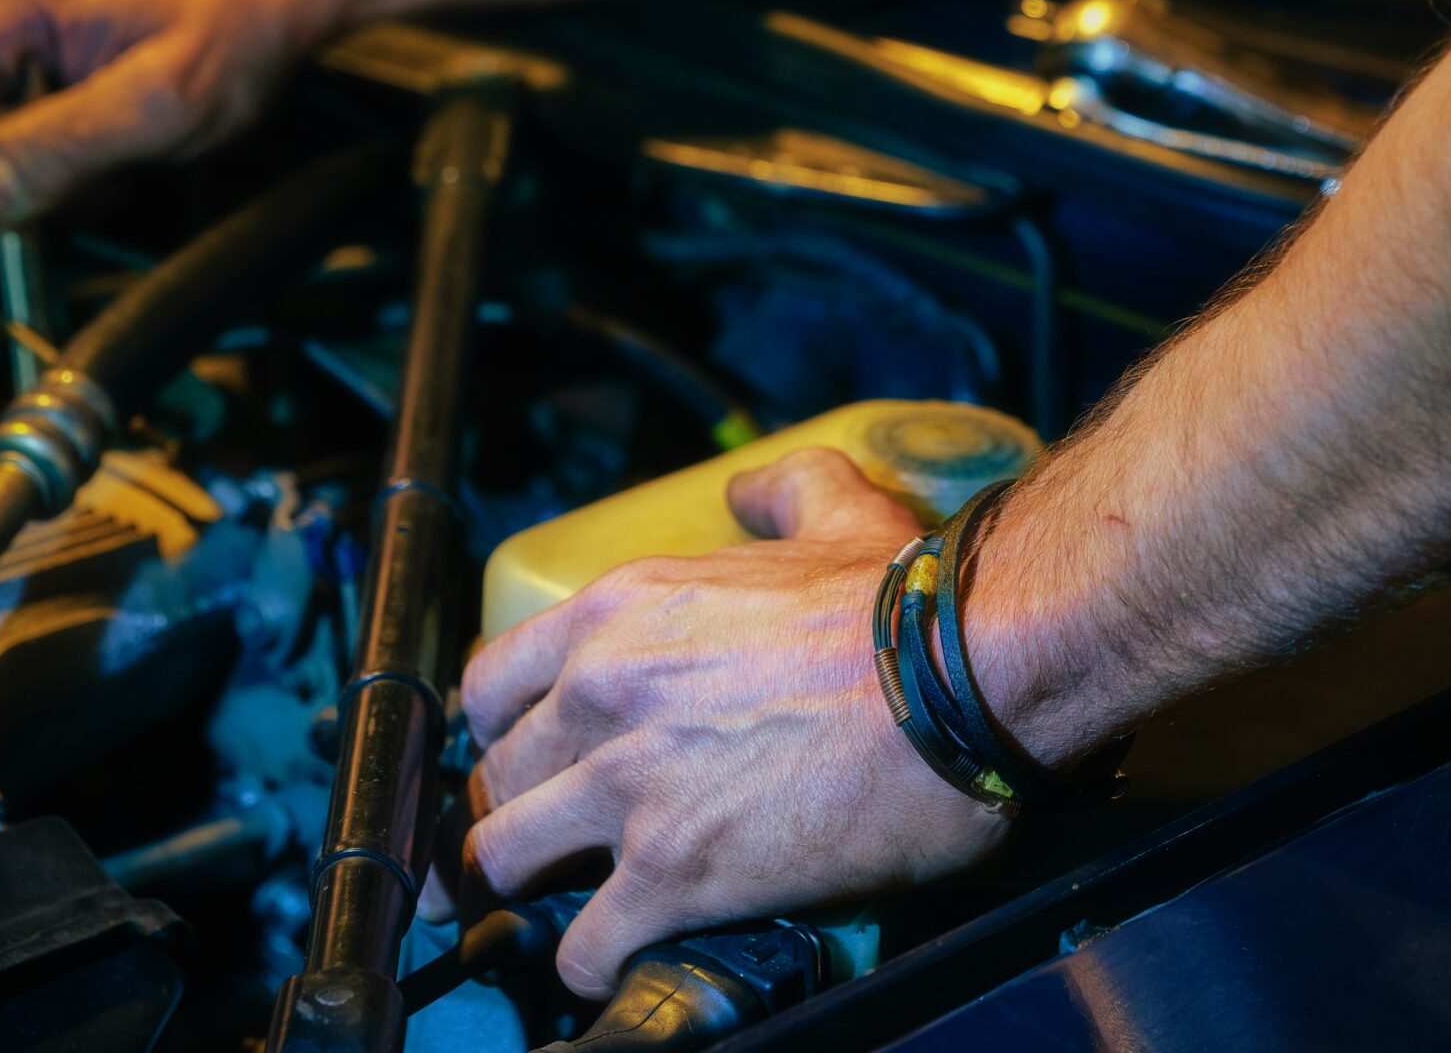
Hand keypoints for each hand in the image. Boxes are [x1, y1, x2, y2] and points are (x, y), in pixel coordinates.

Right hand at [0, 0, 353, 225]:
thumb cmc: (242, 18)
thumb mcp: (161, 102)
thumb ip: (64, 147)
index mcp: (2, 8)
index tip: (59, 179)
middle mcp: (0, 14)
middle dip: (33, 174)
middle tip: (114, 159)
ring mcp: (27, 33)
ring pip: (3, 145)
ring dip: (67, 168)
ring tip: (136, 138)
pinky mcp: (59, 54)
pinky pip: (39, 130)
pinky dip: (85, 150)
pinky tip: (134, 130)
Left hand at [460, 447, 1009, 997]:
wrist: (959, 679)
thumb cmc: (899, 601)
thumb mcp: (833, 509)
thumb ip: (779, 490)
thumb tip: (750, 489)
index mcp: (623, 607)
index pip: (492, 678)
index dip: (503, 724)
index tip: (526, 752)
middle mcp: (602, 690)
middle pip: (492, 772)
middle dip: (506, 810)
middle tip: (535, 840)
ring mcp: (627, 784)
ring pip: (501, 856)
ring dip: (519, 889)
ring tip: (546, 908)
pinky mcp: (671, 873)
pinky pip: (582, 946)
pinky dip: (589, 962)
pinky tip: (610, 959)